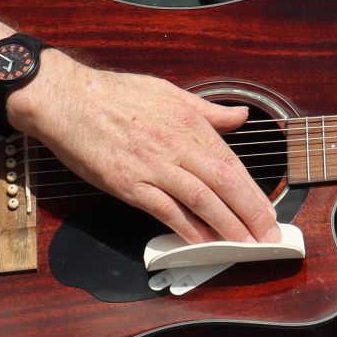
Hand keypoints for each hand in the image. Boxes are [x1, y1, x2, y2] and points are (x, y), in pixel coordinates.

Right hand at [14, 53, 278, 242]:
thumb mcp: (169, 92)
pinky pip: (165, 212)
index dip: (253, 190)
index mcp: (189, 123)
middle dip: (250, 213)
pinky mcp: (128, 185)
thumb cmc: (116, 94)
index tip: (268, 211)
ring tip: (245, 244)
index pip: (231, 162)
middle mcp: (176, 146)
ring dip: (226, 226)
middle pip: (224, 184)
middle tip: (268, 236)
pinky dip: (187, 230)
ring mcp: (152, 167)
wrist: (68, 100)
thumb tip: (239, 116)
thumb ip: (208, 110)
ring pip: (200, 201)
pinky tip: (202, 243)